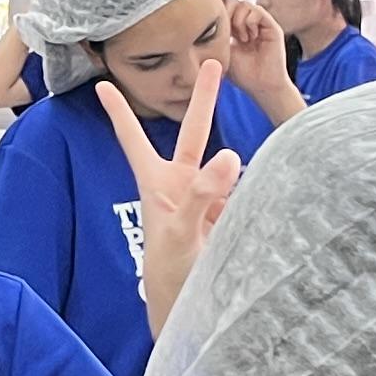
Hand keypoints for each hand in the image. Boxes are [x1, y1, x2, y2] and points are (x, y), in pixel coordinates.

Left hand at [98, 65, 240, 335]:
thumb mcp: (178, 232)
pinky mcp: (229, 214)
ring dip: (241, 163)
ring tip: (260, 170)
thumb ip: (201, 195)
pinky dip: (259, 190)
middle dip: (203, 98)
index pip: (134, 140)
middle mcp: (182, 186)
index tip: (102, 85)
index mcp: (158, 184)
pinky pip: (246, 192)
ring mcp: (207, 199)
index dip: (121, 113)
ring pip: (227, 165)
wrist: (187, 311)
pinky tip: (272, 198)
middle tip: (214, 63)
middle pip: (194, 133)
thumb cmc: (168, 274)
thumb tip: (230, 156)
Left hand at [220, 0, 292, 95]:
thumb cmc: (243, 74)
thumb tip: (205, 20)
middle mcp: (250, 25)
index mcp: (237, 29)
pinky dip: (250, 21)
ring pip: (245, 4)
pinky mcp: (272, 27)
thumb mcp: (223, 51)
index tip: (216, 25)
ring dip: (239, 19)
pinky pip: (258, 10)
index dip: (220, 12)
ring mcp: (261, 25)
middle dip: (228, 14)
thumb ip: (218, 34)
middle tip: (229, 32)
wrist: (261, 86)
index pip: (227, 8)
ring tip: (241, 38)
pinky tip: (249, 37)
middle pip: (235, 2)